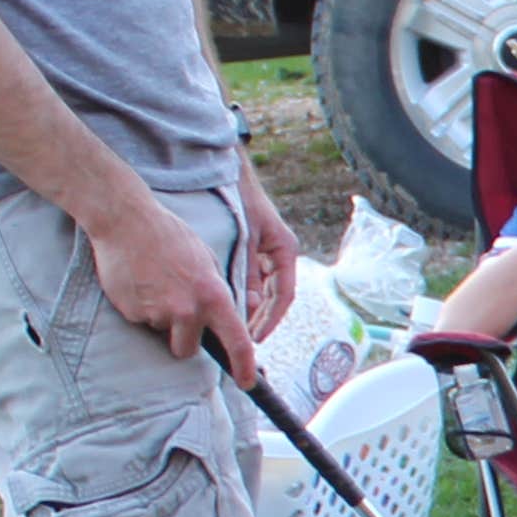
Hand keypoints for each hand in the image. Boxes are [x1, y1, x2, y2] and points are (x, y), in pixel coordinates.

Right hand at [91, 199, 253, 382]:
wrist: (126, 221)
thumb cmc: (170, 236)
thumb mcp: (206, 261)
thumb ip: (215, 293)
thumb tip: (222, 322)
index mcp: (213, 295)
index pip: (236, 342)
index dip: (244, 367)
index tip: (247, 382)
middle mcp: (187, 310)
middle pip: (188, 349)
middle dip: (184, 338)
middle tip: (177, 308)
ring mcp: (157, 313)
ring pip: (163, 334)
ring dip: (162, 320)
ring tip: (156, 286)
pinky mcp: (132, 313)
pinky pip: (141, 321)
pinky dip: (142, 308)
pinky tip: (139, 282)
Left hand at [236, 169, 299, 342]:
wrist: (232, 176)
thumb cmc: (241, 203)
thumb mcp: (244, 241)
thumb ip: (247, 273)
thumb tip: (248, 306)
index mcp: (285, 252)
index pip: (283, 295)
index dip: (271, 319)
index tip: (257, 337)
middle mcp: (280, 256)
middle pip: (275, 297)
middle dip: (262, 319)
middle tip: (245, 340)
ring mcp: (269, 255)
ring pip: (265, 291)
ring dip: (253, 309)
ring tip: (237, 329)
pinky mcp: (257, 254)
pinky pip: (254, 281)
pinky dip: (245, 295)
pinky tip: (232, 306)